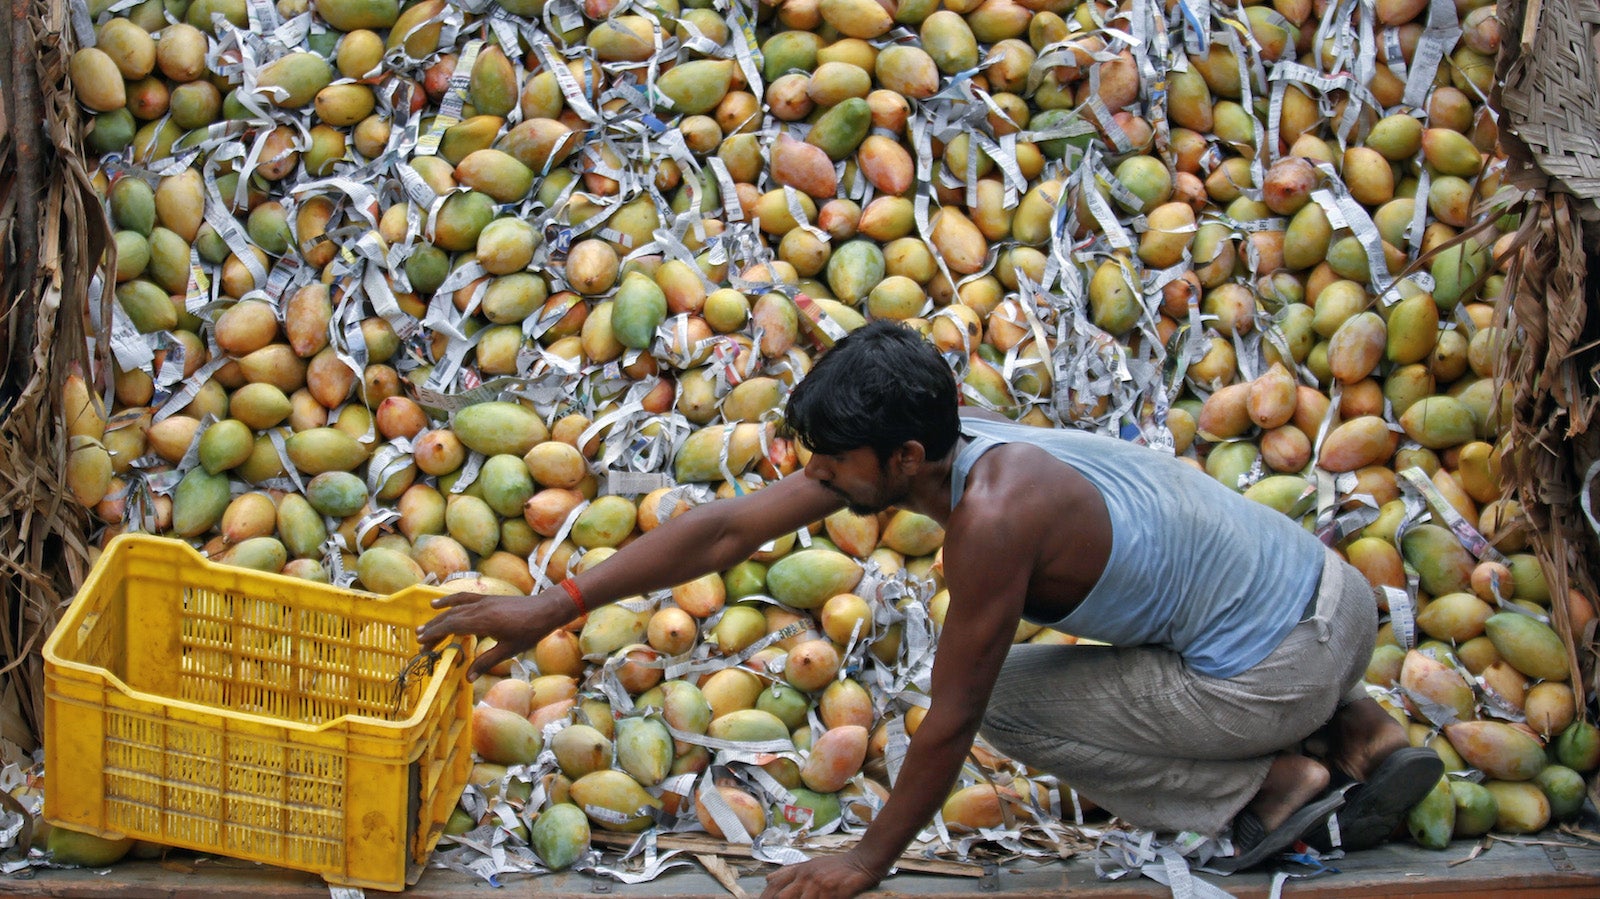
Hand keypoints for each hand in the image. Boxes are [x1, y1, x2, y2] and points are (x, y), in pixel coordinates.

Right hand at [416, 589, 571, 679]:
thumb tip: (467, 679)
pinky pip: (464, 597)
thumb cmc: (530, 632)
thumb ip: (486, 662)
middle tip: (419, 642)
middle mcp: (479, 608)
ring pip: (454, 608)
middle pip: (450, 617)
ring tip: (424, 627)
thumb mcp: (508, 651)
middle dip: (433, 629)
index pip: (452, 626)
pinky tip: (439, 603)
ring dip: (438, 617)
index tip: (422, 643)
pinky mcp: (487, 598)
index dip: (436, 634)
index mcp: (483, 621)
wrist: (545, 609)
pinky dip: (450, 600)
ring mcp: (483, 601)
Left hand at [761, 852, 882, 898]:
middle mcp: (807, 877)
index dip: (766, 896)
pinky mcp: (834, 892)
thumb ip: (790, 872)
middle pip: (782, 896)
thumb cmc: (837, 866)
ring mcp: (820, 885)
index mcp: (800, 870)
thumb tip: (768, 878)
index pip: (775, 885)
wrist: (863, 861)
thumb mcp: (811, 865)